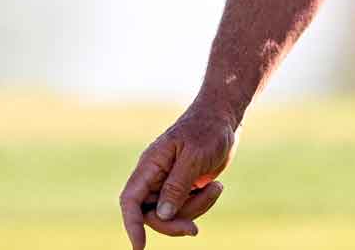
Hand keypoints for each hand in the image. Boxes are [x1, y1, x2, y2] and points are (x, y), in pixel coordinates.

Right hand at [118, 101, 238, 248]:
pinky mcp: (183, 187)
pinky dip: (202, 204)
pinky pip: (187, 209)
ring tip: (216, 188)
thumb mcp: (194, 156)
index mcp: (150, 164)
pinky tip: (216, 186)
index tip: (138, 247)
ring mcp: (169, 183)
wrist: (224, 117)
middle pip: (152, 214)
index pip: (131, 199)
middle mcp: (155, 176)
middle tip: (194, 230)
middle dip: (173, 224)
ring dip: (195, 209)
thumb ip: (177, 186)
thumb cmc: (208, 129)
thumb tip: (162, 215)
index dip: (131, 224)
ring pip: (172, 214)